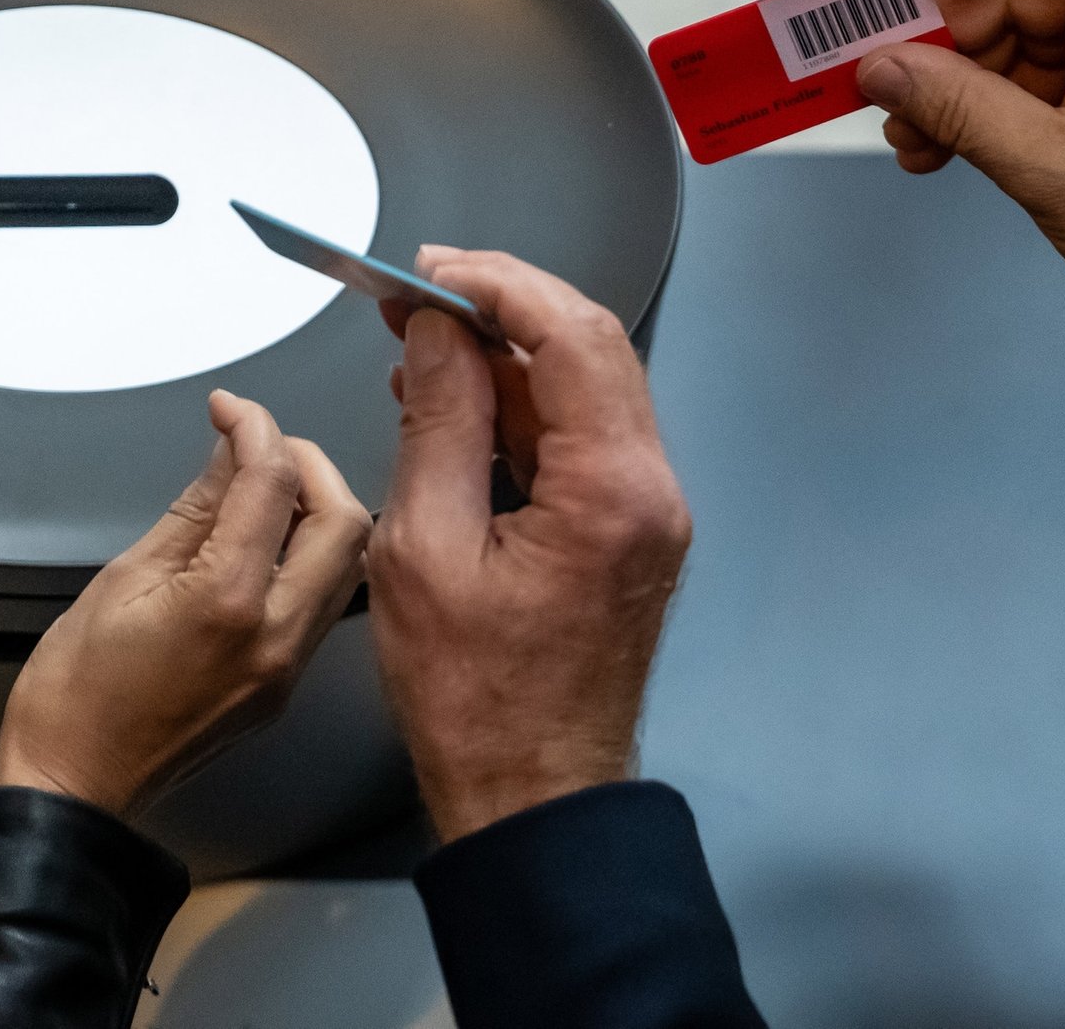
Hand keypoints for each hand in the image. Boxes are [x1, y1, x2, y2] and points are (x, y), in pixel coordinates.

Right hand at [0, 390, 370, 817]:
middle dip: (310, 465)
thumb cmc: (76, 697)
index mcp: (228, 602)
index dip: (255, 428)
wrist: (76, 785)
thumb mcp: (123, 576)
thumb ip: (192, 509)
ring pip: (346, 565)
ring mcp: (287, 669)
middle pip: (345, 520)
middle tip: (262, 445)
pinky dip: (306, 558)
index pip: (274, 484)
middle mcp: (276, 638)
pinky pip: (321, 605)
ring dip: (318, 511)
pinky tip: (261, 545)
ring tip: (263, 490)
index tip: (231, 412)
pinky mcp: (284, 687)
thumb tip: (228, 456)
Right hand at [370, 248, 690, 841]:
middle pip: (588, 348)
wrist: (533, 795)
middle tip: (415, 294)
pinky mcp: (623, 532)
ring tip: (417, 347)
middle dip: (499, 306)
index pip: (570, 335)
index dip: (496, 284)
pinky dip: (515, 409)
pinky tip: (449, 407)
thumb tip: (438, 335)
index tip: (427, 270)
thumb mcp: (425, 550)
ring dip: (502, 356)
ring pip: (582, 389)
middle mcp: (648, 492)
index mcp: (611, 491)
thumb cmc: (479, 702)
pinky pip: (576, 439)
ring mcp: (643, 512)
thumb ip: (438, 424)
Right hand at [856, 0, 1064, 354]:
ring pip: (1014, 35)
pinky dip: (978, 105)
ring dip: (953, 82)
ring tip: (917, 135)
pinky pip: (1027, 74)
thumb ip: (957, 110)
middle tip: (895, 86)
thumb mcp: (1046, 171)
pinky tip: (943, 144)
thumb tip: (885, 67)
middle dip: (948, 38)